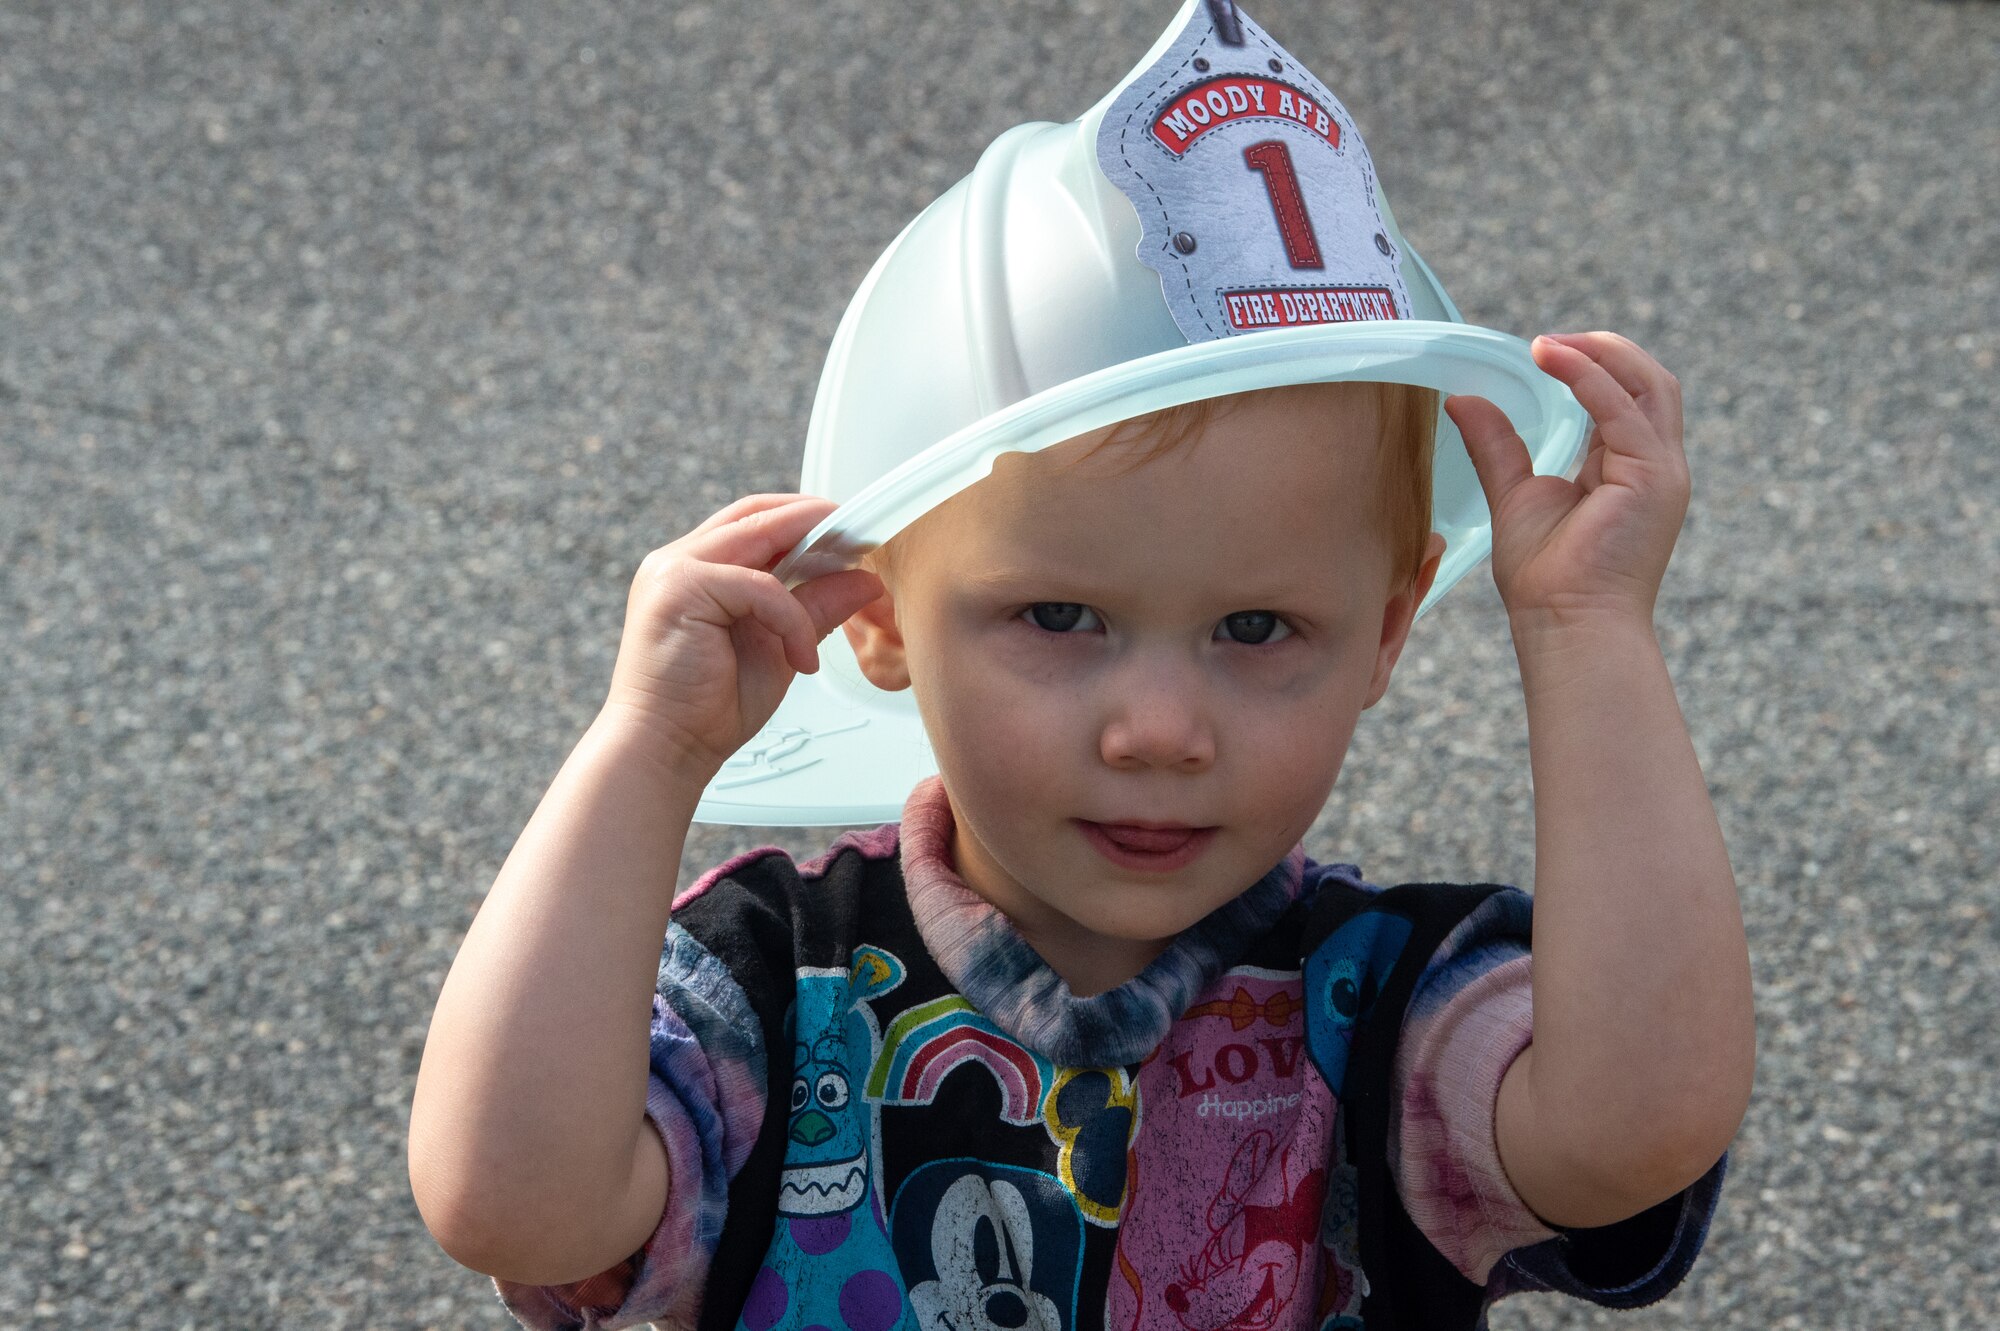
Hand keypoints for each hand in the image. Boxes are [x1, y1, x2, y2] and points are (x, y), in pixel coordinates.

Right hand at [602, 494, 882, 774]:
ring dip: (813, 557)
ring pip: (760, 538)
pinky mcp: (681, 589)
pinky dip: (792, 618)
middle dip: (814, 520)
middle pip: (754, 515)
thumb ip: (815, 609)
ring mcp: (674, 570)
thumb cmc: (710, 710)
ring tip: (853, 578)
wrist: (665, 751)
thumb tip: (864, 580)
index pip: (753, 521)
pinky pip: (760, 587)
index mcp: (695, 571)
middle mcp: (678, 561)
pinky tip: (803, 656)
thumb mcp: (780, 649)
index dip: (803, 518)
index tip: (853, 529)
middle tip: (862, 534)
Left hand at [1446, 332, 1689, 629]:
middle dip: (1603, 350)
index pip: (1623, 399)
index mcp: (1629, 468)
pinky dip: (1589, 378)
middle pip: (1648, 382)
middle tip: (1544, 341)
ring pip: (1648, 385)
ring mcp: (1661, 471)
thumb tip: (1463, 399)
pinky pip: (1624, 410)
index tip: (1539, 353)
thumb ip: (1498, 445)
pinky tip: (1551, 359)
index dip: (1588, 368)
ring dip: (1599, 354)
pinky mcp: (1653, 477)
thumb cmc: (1547, 581)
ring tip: (1546, 344)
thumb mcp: (1516, 495)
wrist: (1566, 627)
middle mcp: (1655, 465)